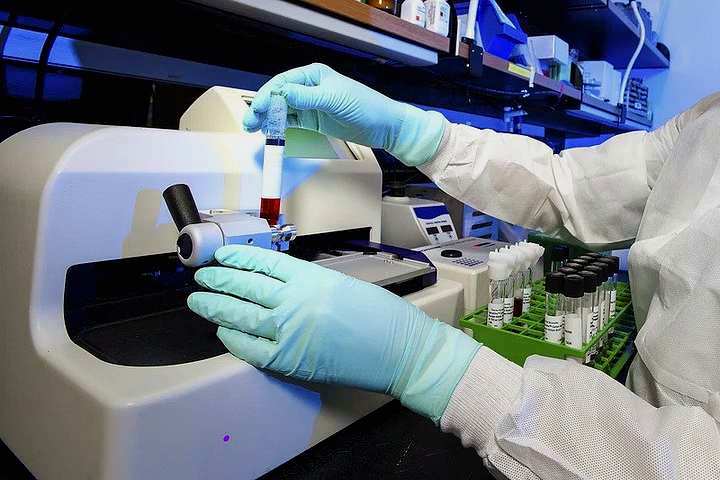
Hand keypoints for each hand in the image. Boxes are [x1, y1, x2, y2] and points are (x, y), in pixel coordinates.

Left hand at [187, 245, 479, 422]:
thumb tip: (276, 285)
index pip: (263, 262)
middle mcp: (295, 300)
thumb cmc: (382, 317)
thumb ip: (307, 283)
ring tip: (198, 300)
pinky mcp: (291, 360)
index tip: (222, 255)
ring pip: (241, 315)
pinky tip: (222, 332)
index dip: (238, 257)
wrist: (402, 350)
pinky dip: (233, 339)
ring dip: (216, 306)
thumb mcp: (342, 284)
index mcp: (310, 277)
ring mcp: (290, 331)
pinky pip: (251, 348)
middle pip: (244, 286)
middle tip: (201, 276)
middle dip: (219, 280)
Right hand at [243, 63, 446, 166]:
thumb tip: (281, 93)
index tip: (257, 110)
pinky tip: (269, 132)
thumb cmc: (365, 106)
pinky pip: (290, 121)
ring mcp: (310, 104)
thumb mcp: (334, 100)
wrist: (384, 127)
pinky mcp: (313, 120)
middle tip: (249, 122)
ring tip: (253, 129)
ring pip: (281, 110)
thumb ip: (306, 97)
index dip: (267, 96)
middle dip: (262, 108)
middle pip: (278, 96)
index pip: (282, 83)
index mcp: (313, 74)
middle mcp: (309, 87)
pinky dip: (278, 126)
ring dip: (267, 119)